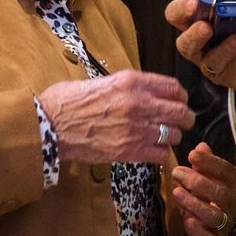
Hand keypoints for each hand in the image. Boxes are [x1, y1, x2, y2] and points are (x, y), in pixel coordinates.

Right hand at [37, 70, 194, 165]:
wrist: (50, 126)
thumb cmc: (68, 101)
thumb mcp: (101, 81)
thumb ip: (127, 86)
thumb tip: (146, 92)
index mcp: (131, 81)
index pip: (174, 87)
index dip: (181, 96)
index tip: (180, 101)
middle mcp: (139, 103)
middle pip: (180, 111)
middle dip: (184, 118)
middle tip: (181, 122)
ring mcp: (136, 129)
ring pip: (173, 134)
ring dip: (171, 136)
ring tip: (163, 137)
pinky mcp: (129, 151)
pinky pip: (161, 154)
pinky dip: (160, 153)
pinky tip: (152, 150)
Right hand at [166, 0, 235, 105]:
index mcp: (199, 23)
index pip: (177, 15)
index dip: (179, 10)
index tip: (192, 5)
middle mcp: (202, 46)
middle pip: (184, 44)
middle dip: (193, 36)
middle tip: (206, 28)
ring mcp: (214, 64)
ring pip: (210, 61)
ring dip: (223, 48)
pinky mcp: (231, 78)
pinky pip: (233, 69)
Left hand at [172, 143, 235, 235]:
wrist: (214, 227)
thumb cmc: (211, 195)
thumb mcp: (210, 177)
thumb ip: (205, 163)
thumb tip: (201, 146)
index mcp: (235, 185)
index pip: (226, 171)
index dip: (210, 162)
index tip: (192, 155)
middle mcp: (234, 203)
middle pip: (220, 193)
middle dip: (197, 182)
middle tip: (177, 173)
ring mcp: (225, 223)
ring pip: (213, 215)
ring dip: (194, 203)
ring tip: (176, 192)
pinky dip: (196, 230)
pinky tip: (185, 219)